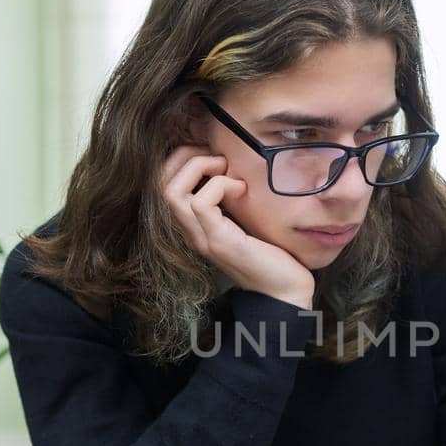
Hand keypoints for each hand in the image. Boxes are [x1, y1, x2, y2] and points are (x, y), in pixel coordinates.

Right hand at [161, 145, 315, 309]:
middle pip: (161, 183)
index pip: (164, 183)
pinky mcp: (219, 242)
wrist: (285, 290)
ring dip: (200, 168)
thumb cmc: (271, 252)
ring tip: (227, 169)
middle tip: (219, 157)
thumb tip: (230, 161)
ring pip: (172, 191)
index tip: (214, 154)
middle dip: (186, 157)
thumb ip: (231, 197)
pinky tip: (242, 189)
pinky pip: (201, 203)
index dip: (181, 159)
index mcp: (195, 225)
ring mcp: (202, 238)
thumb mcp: (245, 217)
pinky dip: (220, 185)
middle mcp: (191, 232)